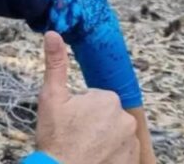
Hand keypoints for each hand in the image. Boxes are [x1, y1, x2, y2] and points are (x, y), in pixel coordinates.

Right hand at [33, 31, 139, 163]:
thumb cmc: (56, 138)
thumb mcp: (51, 97)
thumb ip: (56, 64)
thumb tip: (53, 33)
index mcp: (107, 99)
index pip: (96, 100)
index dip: (80, 111)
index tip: (70, 122)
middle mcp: (125, 118)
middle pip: (107, 117)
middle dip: (94, 124)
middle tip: (76, 137)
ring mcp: (131, 142)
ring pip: (115, 134)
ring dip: (103, 140)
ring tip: (84, 150)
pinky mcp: (132, 160)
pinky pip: (122, 153)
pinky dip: (111, 156)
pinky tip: (95, 159)